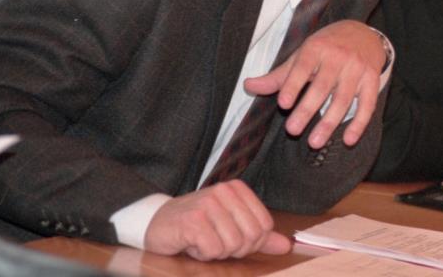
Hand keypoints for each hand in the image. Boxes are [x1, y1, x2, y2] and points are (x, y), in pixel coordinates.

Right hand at [144, 180, 291, 260]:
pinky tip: (191, 243)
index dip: (250, 242)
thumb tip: (286, 245)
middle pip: (251, 236)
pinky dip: (203, 254)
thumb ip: (260, 236)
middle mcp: (224, 191)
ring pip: (232, 245)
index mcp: (238, 189)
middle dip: (234, 248)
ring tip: (202, 240)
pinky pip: (213, 249)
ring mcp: (208, 204)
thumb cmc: (196, 225)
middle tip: (214, 241)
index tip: (230, 237)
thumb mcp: (231, 227)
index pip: (264, 226)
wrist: (156, 223)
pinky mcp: (193, 220)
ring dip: (216, 251)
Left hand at [245, 20, 384, 148]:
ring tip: (314, 142)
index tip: (283, 103)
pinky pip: (367, 104)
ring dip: (330, 122)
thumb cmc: (326, 47)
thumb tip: (248, 86)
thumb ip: (279, 76)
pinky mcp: (372, 79)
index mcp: (316, 48)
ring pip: (343, 99)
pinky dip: (359, 123)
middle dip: (307, 109)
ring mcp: (357, 69)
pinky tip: (349, 140)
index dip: (293, 84)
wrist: (363, 33)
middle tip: (292, 130)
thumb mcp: (302, 55)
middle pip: (322, 87)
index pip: (303, 67)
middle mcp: (338, 57)